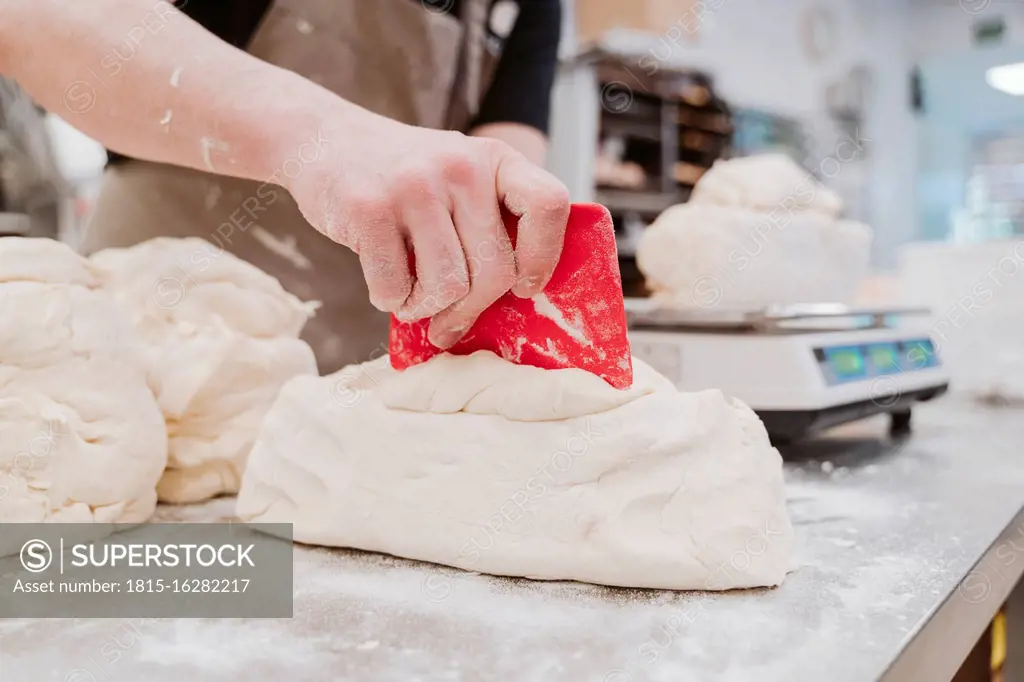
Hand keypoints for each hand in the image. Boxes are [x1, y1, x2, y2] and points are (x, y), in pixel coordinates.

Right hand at [287, 108, 569, 348]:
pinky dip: (391, 301)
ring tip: (411, 295)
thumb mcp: (457, 179)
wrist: (322, 138)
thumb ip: (488, 225)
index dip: (543, 258)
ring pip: (449, 287)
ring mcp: (414, 185)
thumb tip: (511, 305)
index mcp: (494, 159)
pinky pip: (396, 289)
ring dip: (427, 308)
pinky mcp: (369, 208)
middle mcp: (461, 166)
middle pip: (495, 271)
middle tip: (448, 318)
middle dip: (470, 309)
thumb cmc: (402, 178)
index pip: (549, 206)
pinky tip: (384, 282)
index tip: (523, 287)